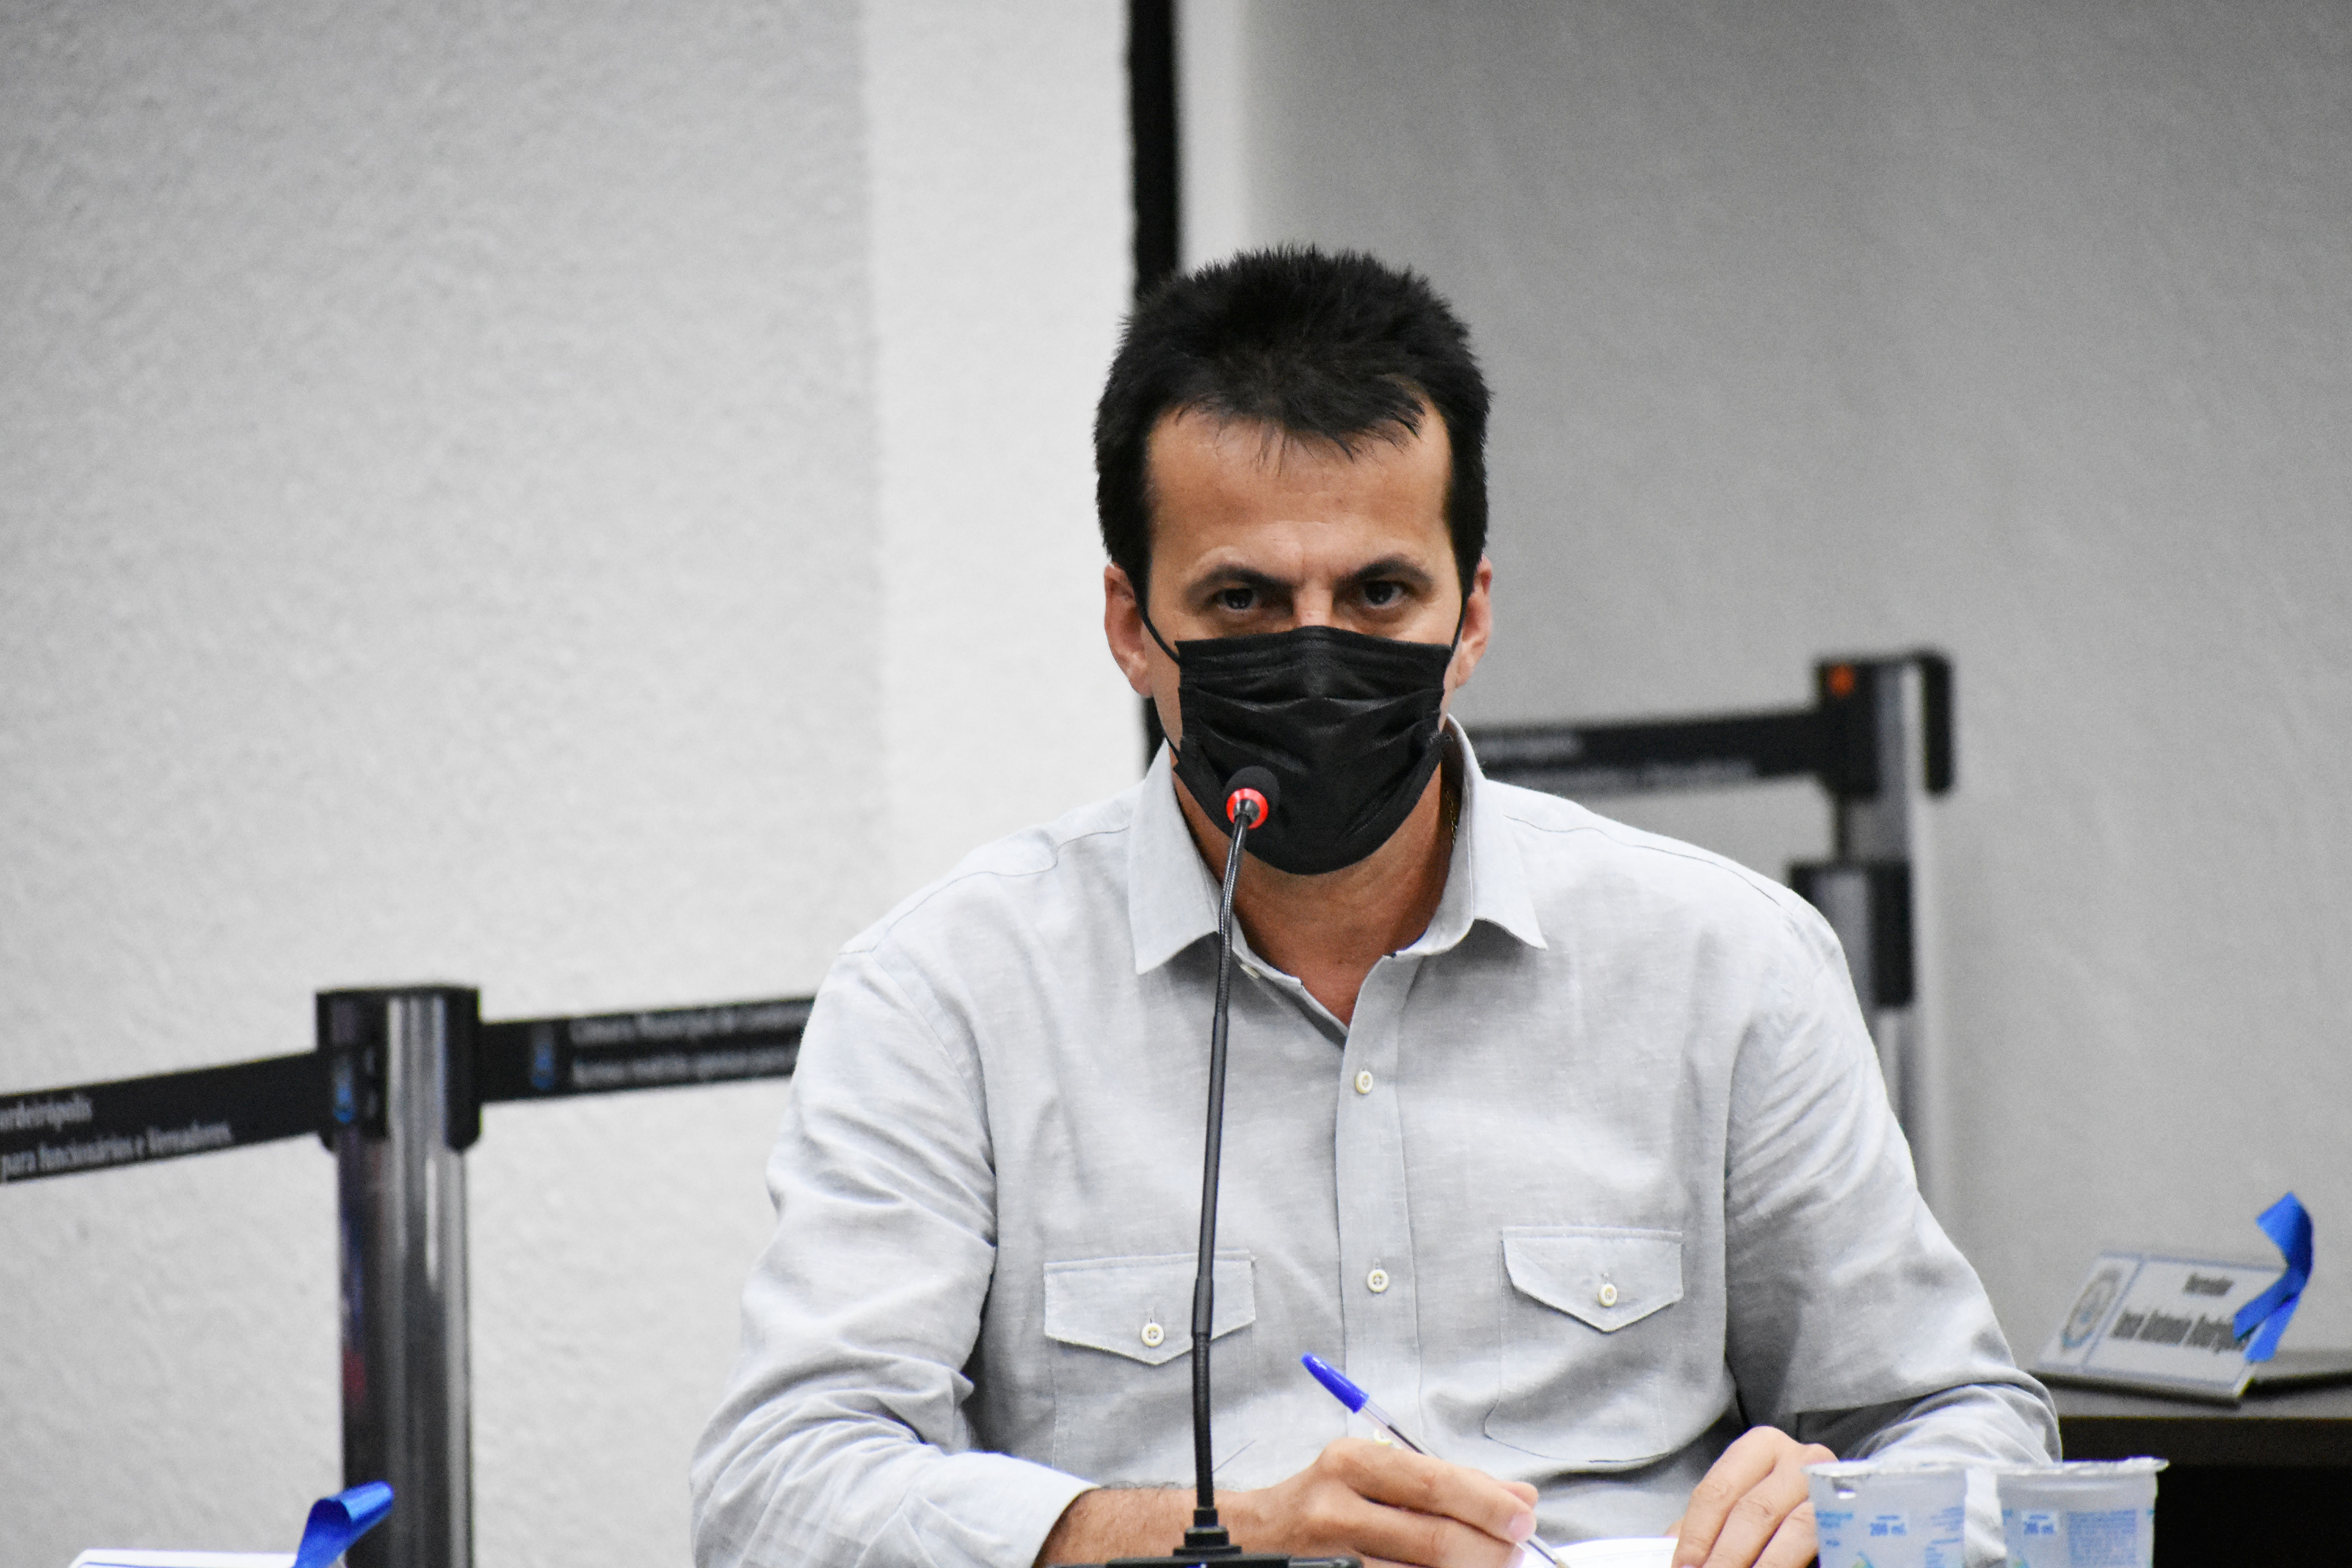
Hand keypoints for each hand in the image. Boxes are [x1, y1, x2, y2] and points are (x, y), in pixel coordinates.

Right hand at [1037, 1439, 1538, 1567]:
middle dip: (1489, 1552)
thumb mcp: (1378, 1475)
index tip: (1525, 1519)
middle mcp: (1337, 1506)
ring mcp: (1331, 1554)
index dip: (1490, 1505)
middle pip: (1436, 1539)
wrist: (1250, 1539)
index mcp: (1354, 1462)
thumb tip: (1520, 1500)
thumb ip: (1446, 1483)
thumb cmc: (1327, 1502)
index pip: (1438, 1483)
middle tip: (1512, 1554)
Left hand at [1669, 1426, 1834, 1567]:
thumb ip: (1704, 1526)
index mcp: (1760, 1447)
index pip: (1717, 1490)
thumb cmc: (1771, 1511)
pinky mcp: (1854, 1518)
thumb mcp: (1736, 1509)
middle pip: (1754, 1511)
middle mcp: (1800, 1459)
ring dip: (1765, 1566)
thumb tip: (1669, 1551)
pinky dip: (1794, 1564)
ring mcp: (1833, 1487)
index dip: (1697, 1535)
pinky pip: (1825, 1543)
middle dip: (1727, 1556)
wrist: (1830, 1513)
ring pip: (1795, 1529)